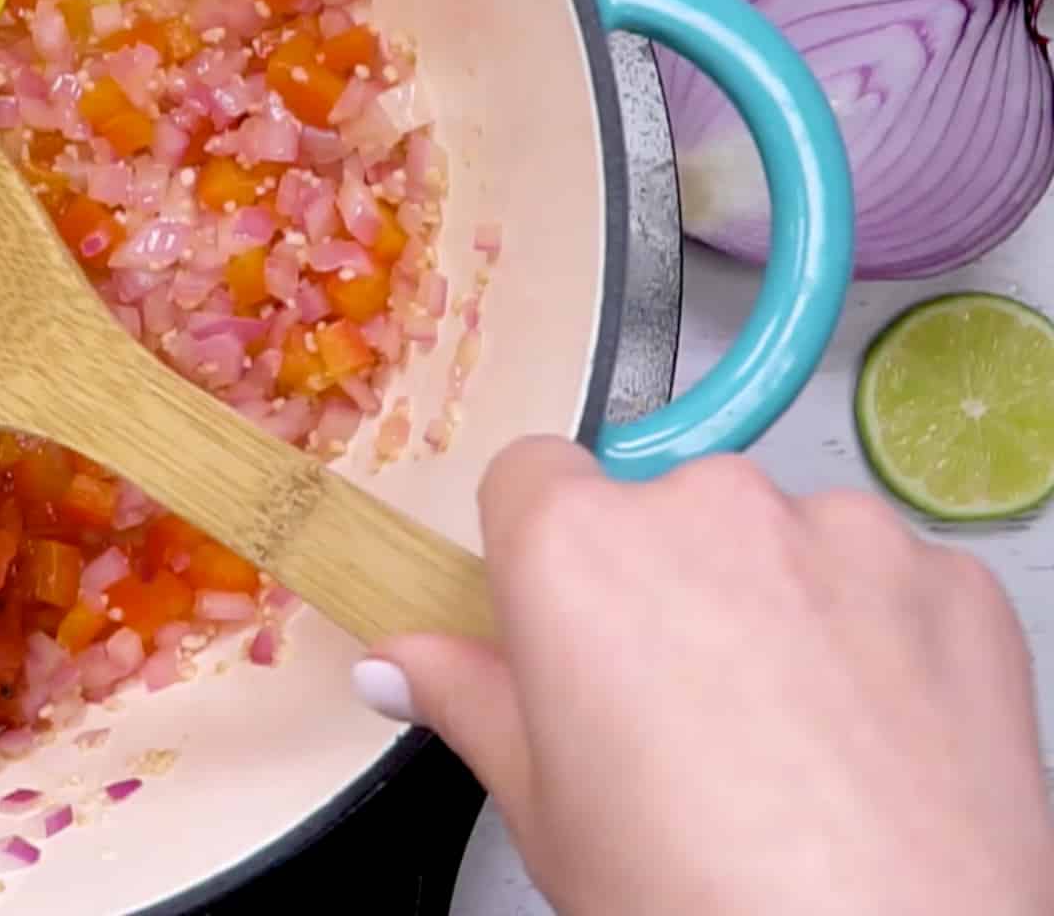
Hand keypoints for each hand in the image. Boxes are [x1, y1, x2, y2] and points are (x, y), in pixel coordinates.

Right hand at [362, 439, 1053, 915]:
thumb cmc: (702, 896)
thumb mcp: (545, 810)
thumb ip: (471, 702)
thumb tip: (399, 664)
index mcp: (576, 550)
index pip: (530, 474)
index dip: (539, 547)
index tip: (560, 616)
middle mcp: (707, 508)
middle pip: (662, 508)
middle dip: (666, 585)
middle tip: (676, 710)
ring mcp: (840, 534)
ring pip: (781, 540)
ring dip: (776, 604)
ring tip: (789, 736)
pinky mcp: (949, 579)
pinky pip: (887, 579)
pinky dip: (877, 637)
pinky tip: (868, 739)